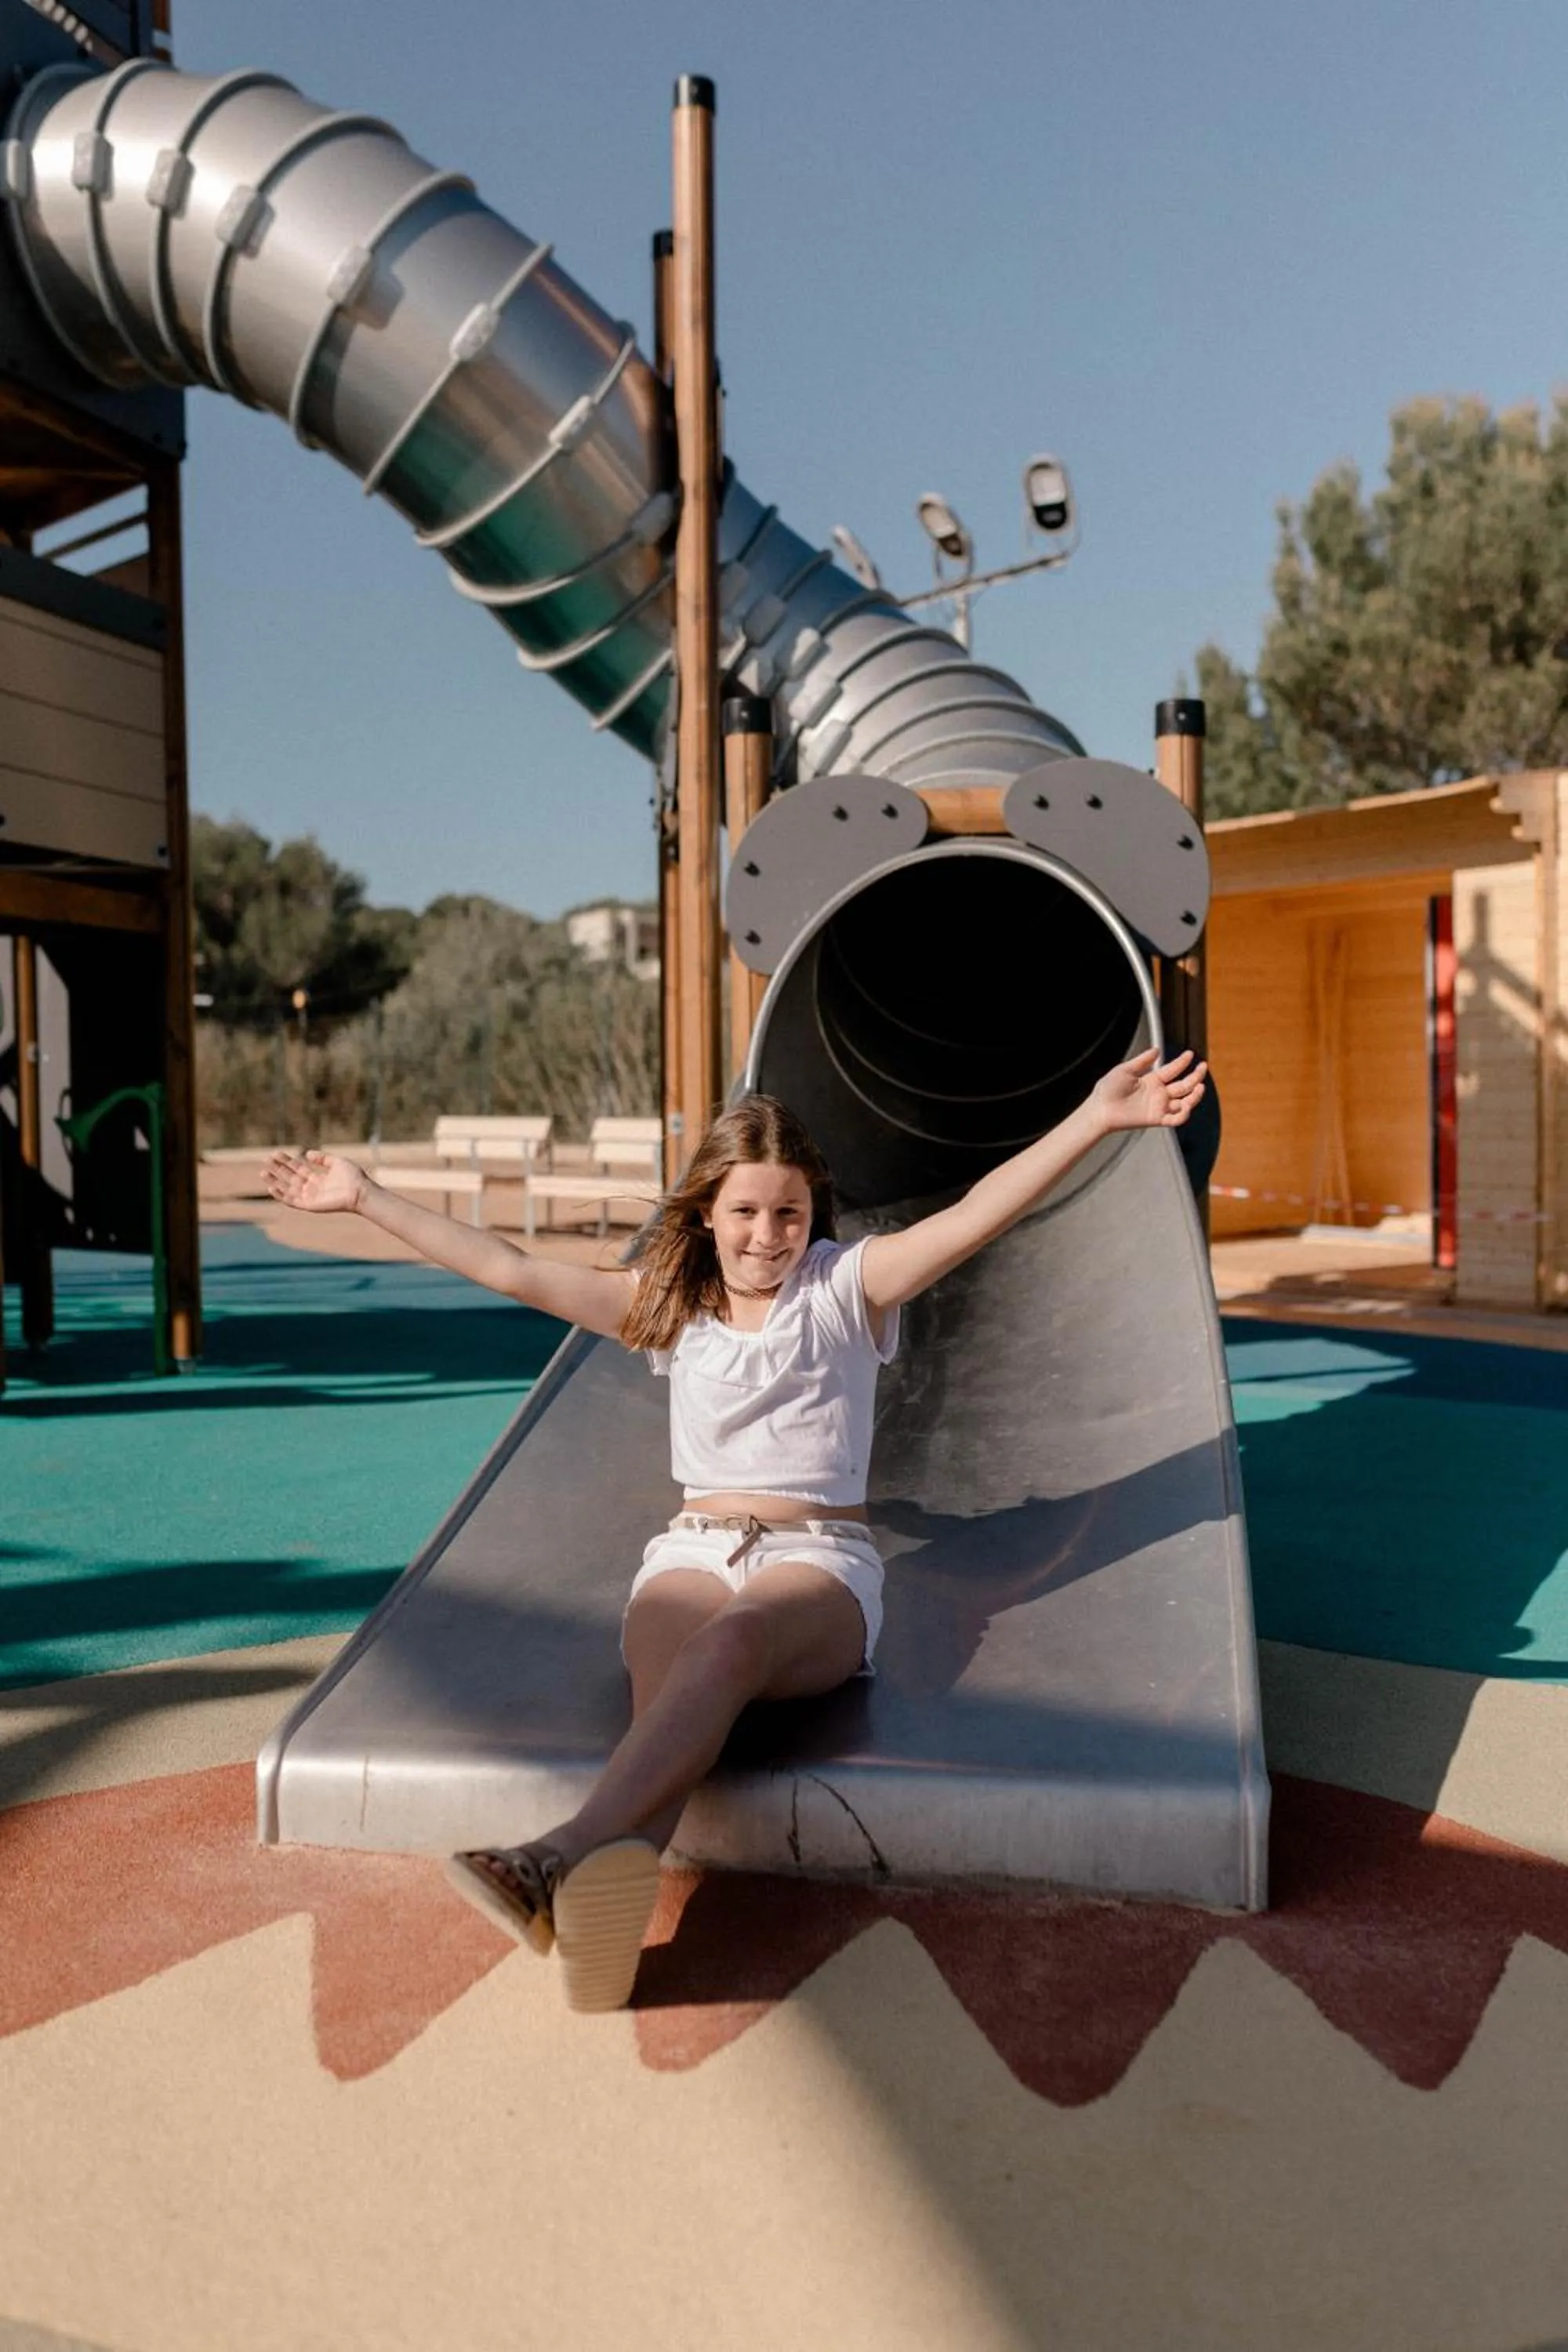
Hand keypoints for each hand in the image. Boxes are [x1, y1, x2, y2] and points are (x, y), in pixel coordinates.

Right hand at [264, 1148, 367, 1214]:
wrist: (360, 1191)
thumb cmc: (352, 1177)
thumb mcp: (336, 1162)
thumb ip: (322, 1158)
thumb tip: (306, 1154)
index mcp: (317, 1177)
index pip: (297, 1168)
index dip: (286, 1160)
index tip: (275, 1153)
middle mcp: (311, 1187)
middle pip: (290, 1177)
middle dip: (277, 1168)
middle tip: (265, 1159)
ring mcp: (310, 1196)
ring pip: (287, 1188)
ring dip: (275, 1181)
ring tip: (263, 1172)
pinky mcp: (309, 1205)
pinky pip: (292, 1201)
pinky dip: (281, 1195)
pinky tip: (271, 1187)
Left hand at [1091, 1048, 1207, 1133]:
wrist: (1100, 1108)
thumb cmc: (1107, 1089)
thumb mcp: (1125, 1069)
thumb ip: (1142, 1060)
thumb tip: (1156, 1049)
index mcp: (1151, 1080)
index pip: (1173, 1070)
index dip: (1182, 1062)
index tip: (1190, 1054)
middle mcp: (1158, 1093)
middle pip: (1183, 1085)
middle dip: (1195, 1076)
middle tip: (1203, 1066)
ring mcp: (1159, 1106)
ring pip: (1184, 1102)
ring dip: (1194, 1095)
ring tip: (1200, 1085)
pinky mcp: (1156, 1119)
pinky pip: (1176, 1119)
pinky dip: (1184, 1113)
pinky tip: (1186, 1104)